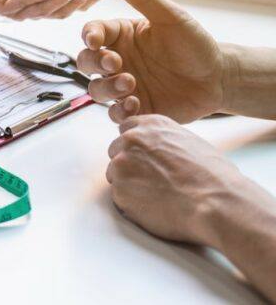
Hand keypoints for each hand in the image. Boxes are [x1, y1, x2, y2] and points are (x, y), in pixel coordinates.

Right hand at [77, 0, 224, 123]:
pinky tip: (135, 104)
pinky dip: (120, 111)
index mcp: (121, 36)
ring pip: (96, 90)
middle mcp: (116, 61)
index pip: (92, 33)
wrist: (217, 78)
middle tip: (115, 64)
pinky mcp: (135, 108)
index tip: (95, 40)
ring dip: (107, 88)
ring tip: (130, 85)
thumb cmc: (193, 44)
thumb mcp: (171, 18)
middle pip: (86, 63)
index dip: (89, 36)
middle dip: (94, 63)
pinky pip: (115, 114)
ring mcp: (123, 86)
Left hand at [106, 114, 251, 246]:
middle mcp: (131, 139)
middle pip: (116, 150)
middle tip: (151, 180)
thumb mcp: (189, 142)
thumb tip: (158, 148)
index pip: (127, 129)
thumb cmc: (213, 176)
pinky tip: (154, 206)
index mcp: (150, 125)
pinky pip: (119, 196)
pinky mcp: (119, 190)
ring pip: (115, 174)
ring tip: (157, 195)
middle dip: (129, 164)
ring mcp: (122, 164)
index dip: (136, 146)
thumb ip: (165, 140)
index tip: (145, 158)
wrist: (216, 203)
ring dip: (129, 184)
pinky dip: (131, 203)